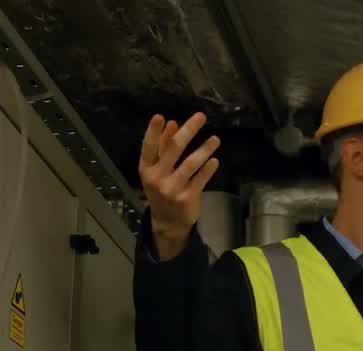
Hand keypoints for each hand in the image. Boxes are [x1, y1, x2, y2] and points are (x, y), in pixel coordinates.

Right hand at [138, 112, 221, 260]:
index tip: (160, 116)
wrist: (168, 222)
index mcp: (146, 168)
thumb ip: (163, 146)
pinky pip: (200, 179)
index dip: (153, 132)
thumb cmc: (162, 189)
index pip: (148, 146)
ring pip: (191, 163)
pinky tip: (215, 160)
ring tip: (216, 139)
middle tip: (201, 117)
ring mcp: (172, 189)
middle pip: (174, 149)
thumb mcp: (157, 169)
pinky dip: (208, 169)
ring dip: (204, 149)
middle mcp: (157, 177)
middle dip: (188, 131)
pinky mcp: (187, 198)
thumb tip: (172, 123)